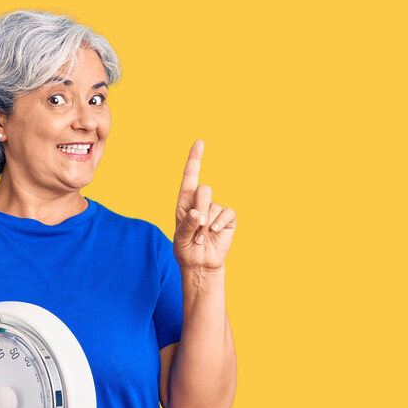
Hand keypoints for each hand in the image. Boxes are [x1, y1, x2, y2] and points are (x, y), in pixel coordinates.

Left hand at [174, 140, 235, 272]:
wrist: (200, 265)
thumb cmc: (186, 250)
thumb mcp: (180, 239)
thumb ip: (186, 226)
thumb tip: (196, 214)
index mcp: (185, 201)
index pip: (190, 176)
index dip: (195, 159)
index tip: (200, 143)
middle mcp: (200, 202)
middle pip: (204, 190)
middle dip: (200, 208)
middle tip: (197, 226)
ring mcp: (215, 210)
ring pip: (214, 205)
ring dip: (206, 224)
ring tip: (201, 238)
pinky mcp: (227, 219)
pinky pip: (227, 213)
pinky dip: (220, 223)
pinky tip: (214, 232)